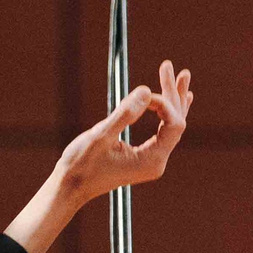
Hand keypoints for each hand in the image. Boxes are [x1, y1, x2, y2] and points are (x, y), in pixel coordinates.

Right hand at [2, 60, 193, 252]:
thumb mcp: (100, 136)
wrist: (69, 187)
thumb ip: (124, 114)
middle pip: (177, 121)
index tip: (141, 93)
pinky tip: (178, 100)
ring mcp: (152, 161)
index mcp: (151, 160)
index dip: (162, 102)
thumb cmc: (81, 165)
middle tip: (167, 65)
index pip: (173, 123)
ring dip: (174, 99)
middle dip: (171, 93)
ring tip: (183, 75)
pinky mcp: (144, 157)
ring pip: (172, 125)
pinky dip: (168, 113)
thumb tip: (147, 90)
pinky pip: (164, 132)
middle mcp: (157, 162)